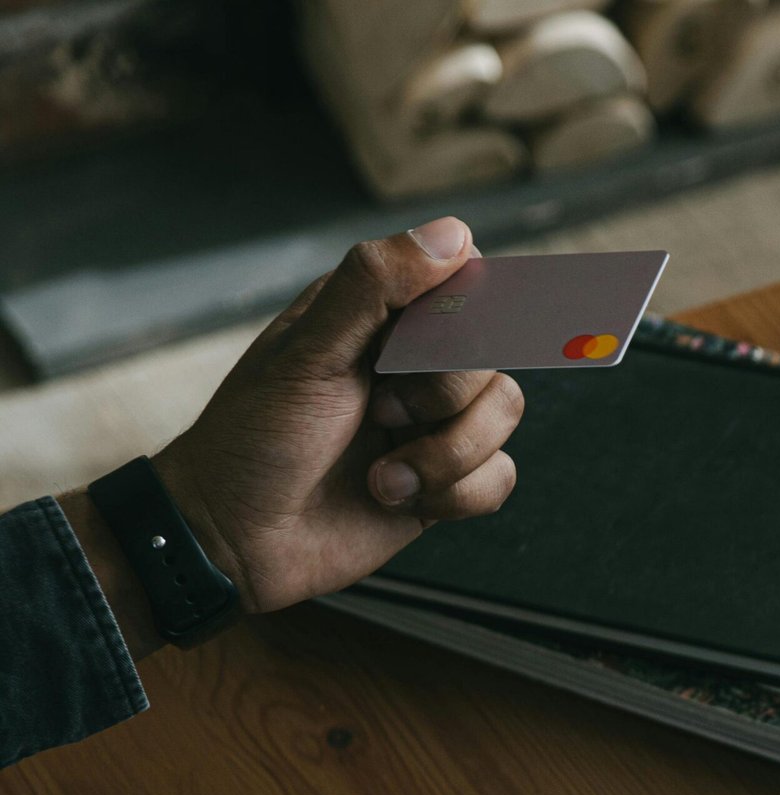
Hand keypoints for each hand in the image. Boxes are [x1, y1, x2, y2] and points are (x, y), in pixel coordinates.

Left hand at [153, 215, 523, 616]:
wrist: (240, 540)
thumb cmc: (254, 440)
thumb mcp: (307, 352)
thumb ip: (374, 286)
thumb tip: (453, 235)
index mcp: (379, 316)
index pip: (465, 284)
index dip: (468, 315)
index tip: (436, 346)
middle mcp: (414, 364)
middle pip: (493, 357)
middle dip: (442, 398)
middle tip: (380, 412)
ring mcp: (433, 424)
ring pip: (504, 417)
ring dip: (446, 456)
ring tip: (385, 476)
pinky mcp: (446, 482)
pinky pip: (498, 477)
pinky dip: (455, 495)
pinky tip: (399, 499)